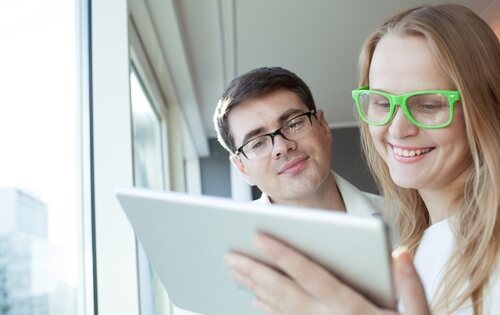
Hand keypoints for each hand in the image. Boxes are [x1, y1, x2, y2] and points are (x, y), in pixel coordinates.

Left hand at [225, 234, 429, 314]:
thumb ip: (411, 287)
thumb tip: (400, 253)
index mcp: (351, 308)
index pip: (310, 274)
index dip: (283, 253)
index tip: (259, 235)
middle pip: (284, 292)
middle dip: (256, 271)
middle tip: (230, 254)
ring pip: (279, 309)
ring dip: (255, 287)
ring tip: (235, 270)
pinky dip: (268, 310)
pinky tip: (255, 299)